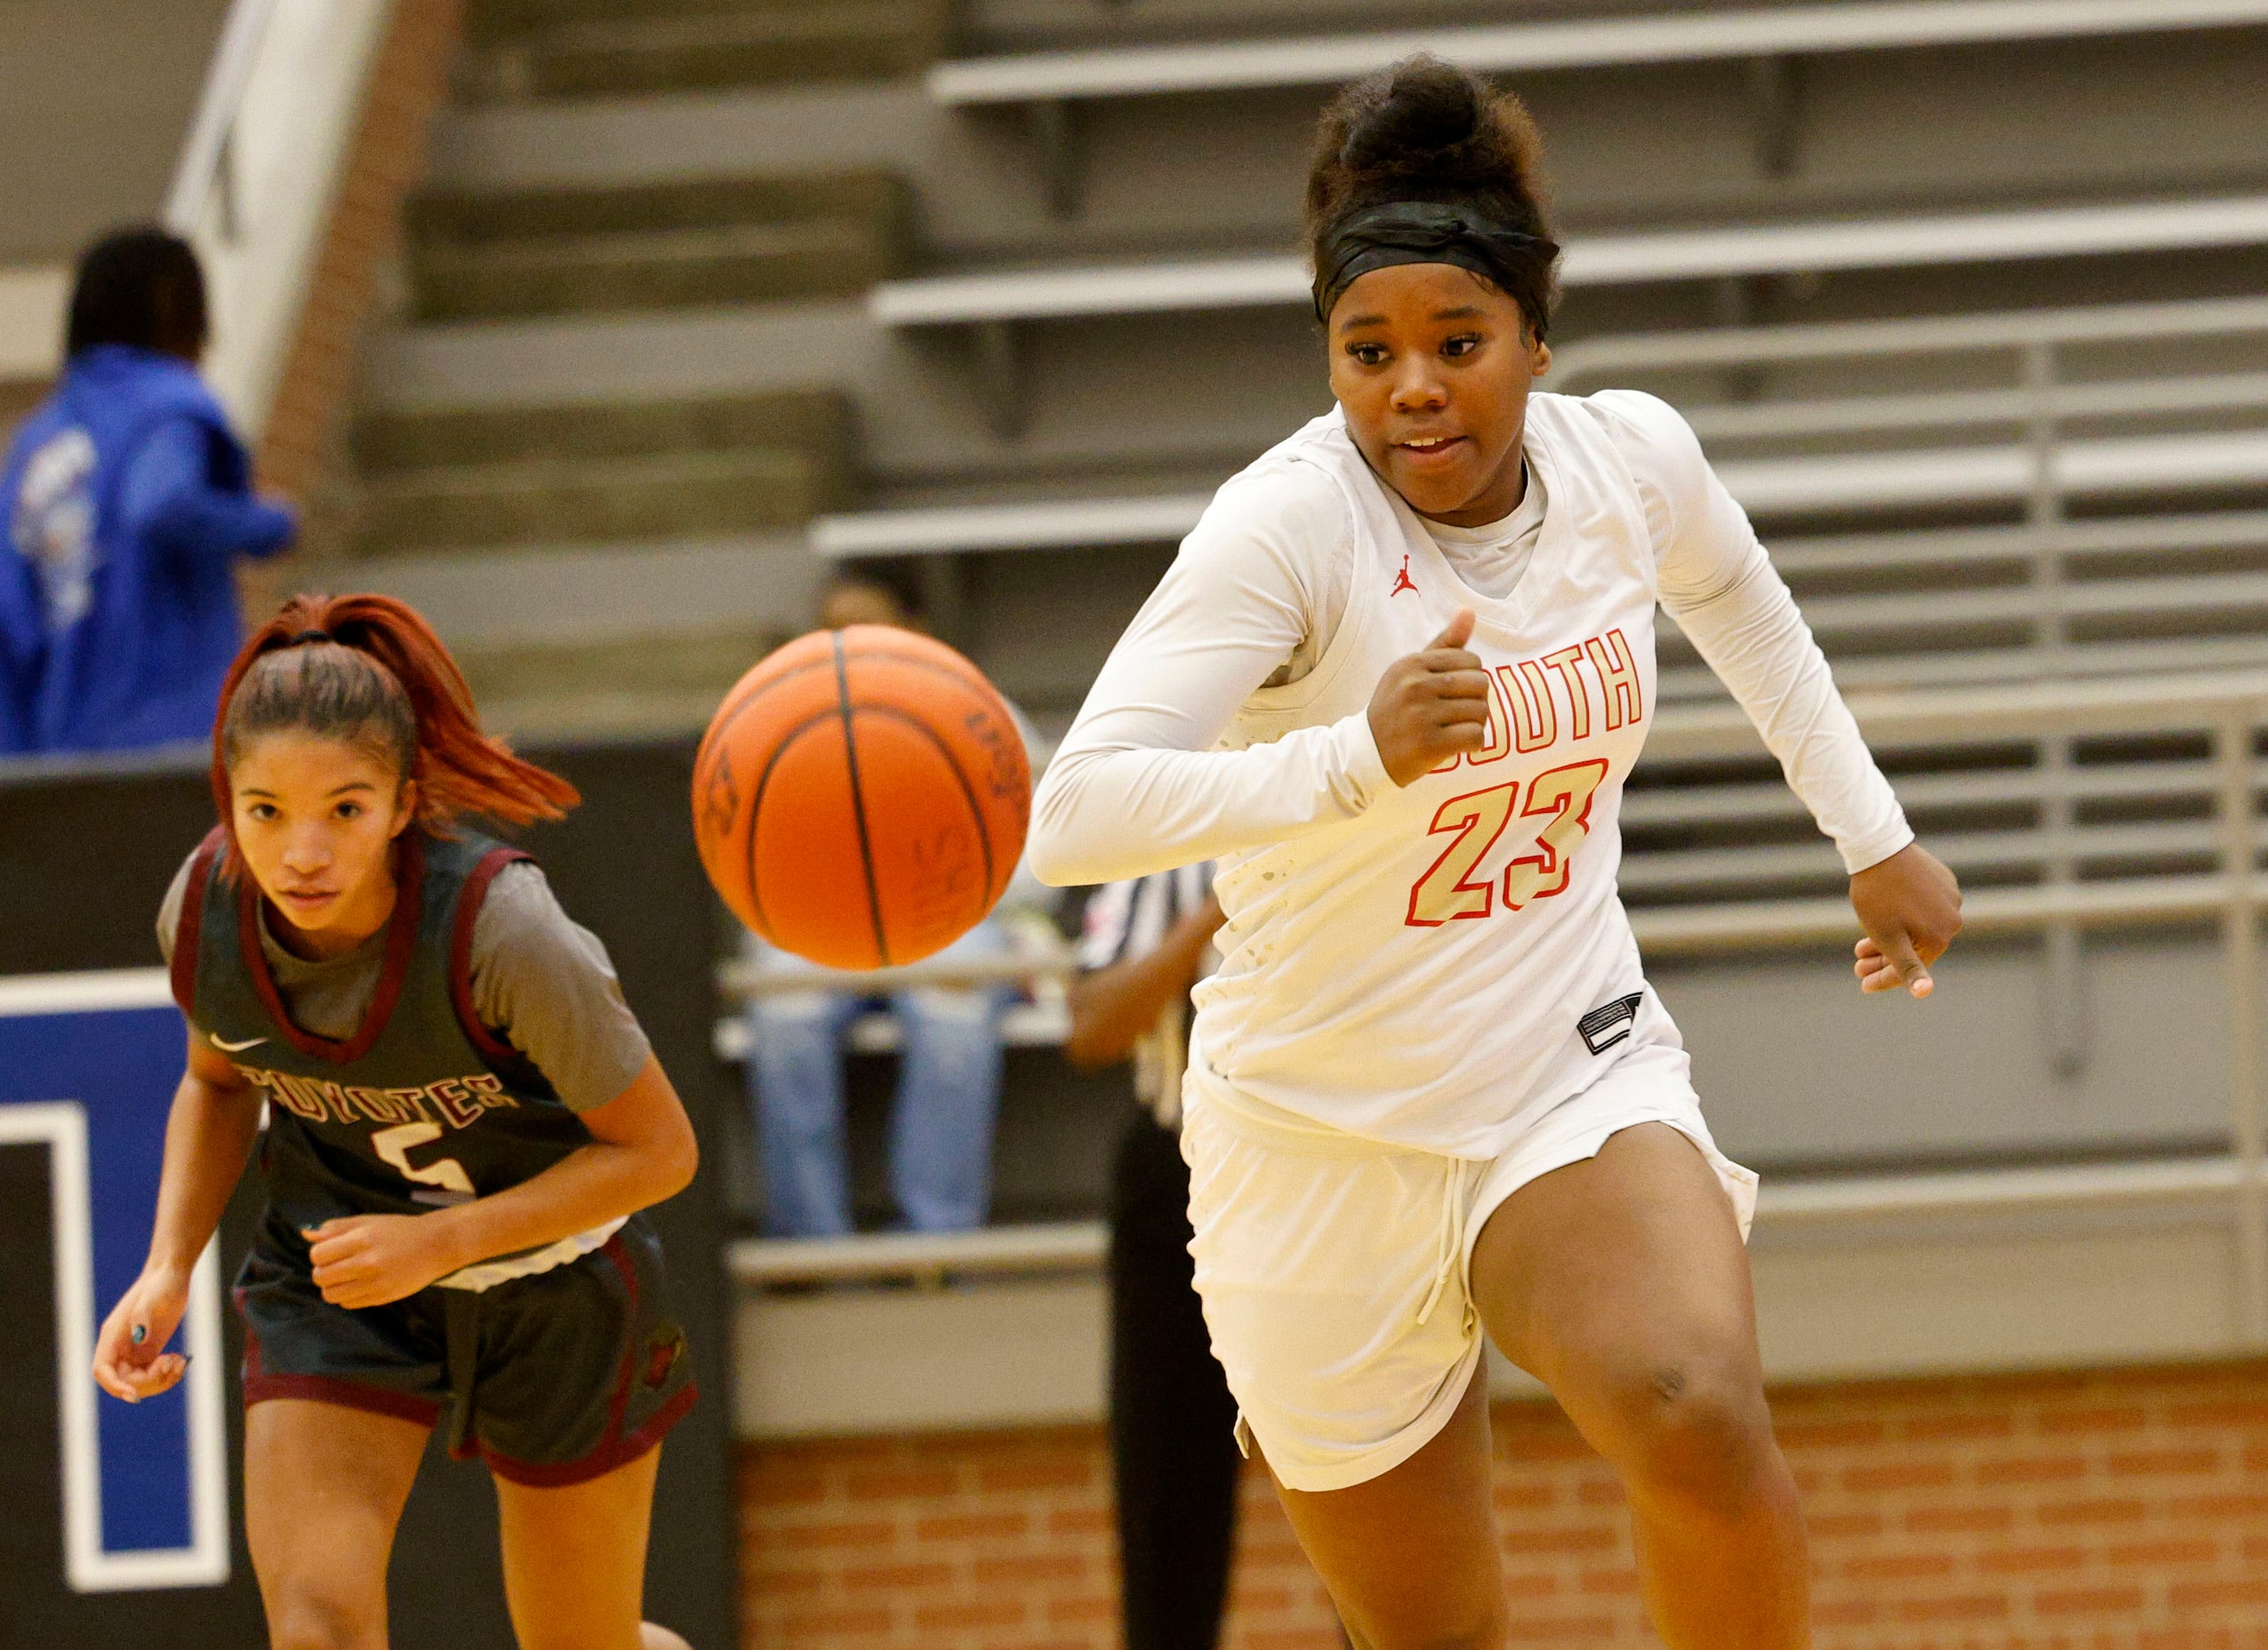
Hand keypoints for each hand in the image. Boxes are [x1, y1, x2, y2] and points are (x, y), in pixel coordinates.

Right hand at [93, 1267, 191, 1403]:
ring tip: (180, 1362)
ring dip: (160, 1381)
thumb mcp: (153, 1297)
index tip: (134, 1394)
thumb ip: (142, 1316)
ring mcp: (134, 1352)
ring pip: (140, 1382)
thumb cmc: (160, 1284)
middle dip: (146, 1382)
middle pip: (123, 1381)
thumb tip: (139, 1338)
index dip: (114, 1386)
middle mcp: (120, 1348)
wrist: (172, 1277)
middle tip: (169, 1363)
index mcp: (112, 1337)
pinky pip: (153, 1375)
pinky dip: (167, 1374)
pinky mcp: (150, 1352)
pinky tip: (182, 1361)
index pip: (102, 1371)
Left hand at [305, 1213, 463, 1308]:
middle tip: (336, 1265)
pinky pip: (348, 1304)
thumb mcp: (369, 1221)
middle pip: (320, 1276)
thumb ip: (336, 1227)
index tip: (330, 1251)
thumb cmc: (400, 1230)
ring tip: (345, 1277)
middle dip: (323, 1271)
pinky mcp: (382, 1298)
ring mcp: (375, 1283)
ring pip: (330, 1295)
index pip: (318, 1254)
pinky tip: (359, 1284)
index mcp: (362, 1239)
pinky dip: (348, 1296)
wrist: (436, 1246)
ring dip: (332, 1286)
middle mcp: (367, 1262)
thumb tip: (306, 1234)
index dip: (319, 1253)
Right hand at [1367, 610, 1492, 785]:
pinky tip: (1459, 746)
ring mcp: (1421, 716)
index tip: (1454, 694)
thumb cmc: (1395, 709)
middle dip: (1477, 700)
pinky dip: (1474, 744)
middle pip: (1480, 684)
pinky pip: (1475, 736)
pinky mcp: (1428, 744)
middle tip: (1458, 714)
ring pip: (1481, 711)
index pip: (1471, 661)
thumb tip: (1469, 610)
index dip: (1470, 679)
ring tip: (1456, 729)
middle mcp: (1415, 686)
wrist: (1366, 754)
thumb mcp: (1411, 672)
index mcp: (1412, 664)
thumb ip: (1444, 644)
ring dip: (1476, 723)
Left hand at [1851, 842, 1962, 997]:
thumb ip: (1906, 966)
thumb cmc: (1878, 896)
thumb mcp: (1888, 937)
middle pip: (1916, 947)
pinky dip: (1903, 917)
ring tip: (1862, 945)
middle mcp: (1953, 917)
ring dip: (1891, 939)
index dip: (1885, 978)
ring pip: (1918, 927)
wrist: (1878, 846)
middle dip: (1884, 959)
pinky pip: (1922, 907)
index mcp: (1942, 935)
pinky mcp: (1942, 880)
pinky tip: (1884, 919)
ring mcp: (1949, 896)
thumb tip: (1926, 992)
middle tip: (1858, 963)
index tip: (1862, 983)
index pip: (1913, 967)